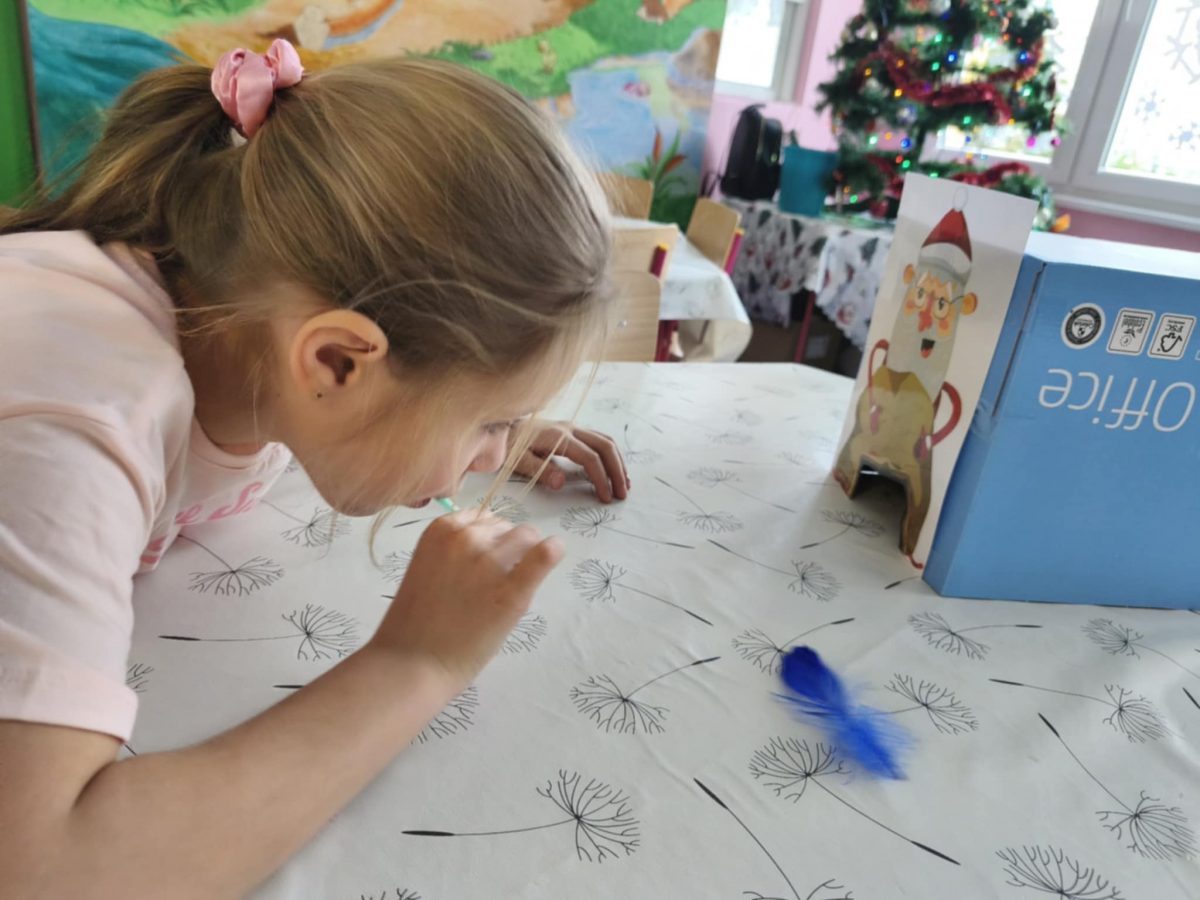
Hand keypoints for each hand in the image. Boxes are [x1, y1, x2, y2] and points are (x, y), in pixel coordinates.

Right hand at [369, 510, 563, 688]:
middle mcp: (466, 538)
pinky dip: (554, 551)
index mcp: (440, 530)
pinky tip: (554, 554)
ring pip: (526, 536)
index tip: (481, 561)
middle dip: (505, 548)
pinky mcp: (513, 590)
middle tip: (492, 581)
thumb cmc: (415, 621)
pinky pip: (545, 554)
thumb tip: (493, 542)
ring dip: (524, 554)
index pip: (481, 517)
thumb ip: (455, 549)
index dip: (487, 538)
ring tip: (510, 583)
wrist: (411, 664)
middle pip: (505, 527)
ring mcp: (490, 563)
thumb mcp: (428, 566)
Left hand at [511, 420, 629, 502]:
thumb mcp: (518, 461)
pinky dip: (610, 455)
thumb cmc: (508, 444)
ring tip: (624, 484)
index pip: (590, 457)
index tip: (605, 497)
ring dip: (617, 462)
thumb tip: (562, 482)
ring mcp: (573, 428)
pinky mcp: (572, 431)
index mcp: (559, 437)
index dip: (601, 478)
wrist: (501, 426)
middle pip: (605, 447)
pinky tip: (613, 470)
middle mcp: (570, 429)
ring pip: (605, 441)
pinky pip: (599, 440)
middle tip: (622, 494)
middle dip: (617, 471)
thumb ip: (540, 471)